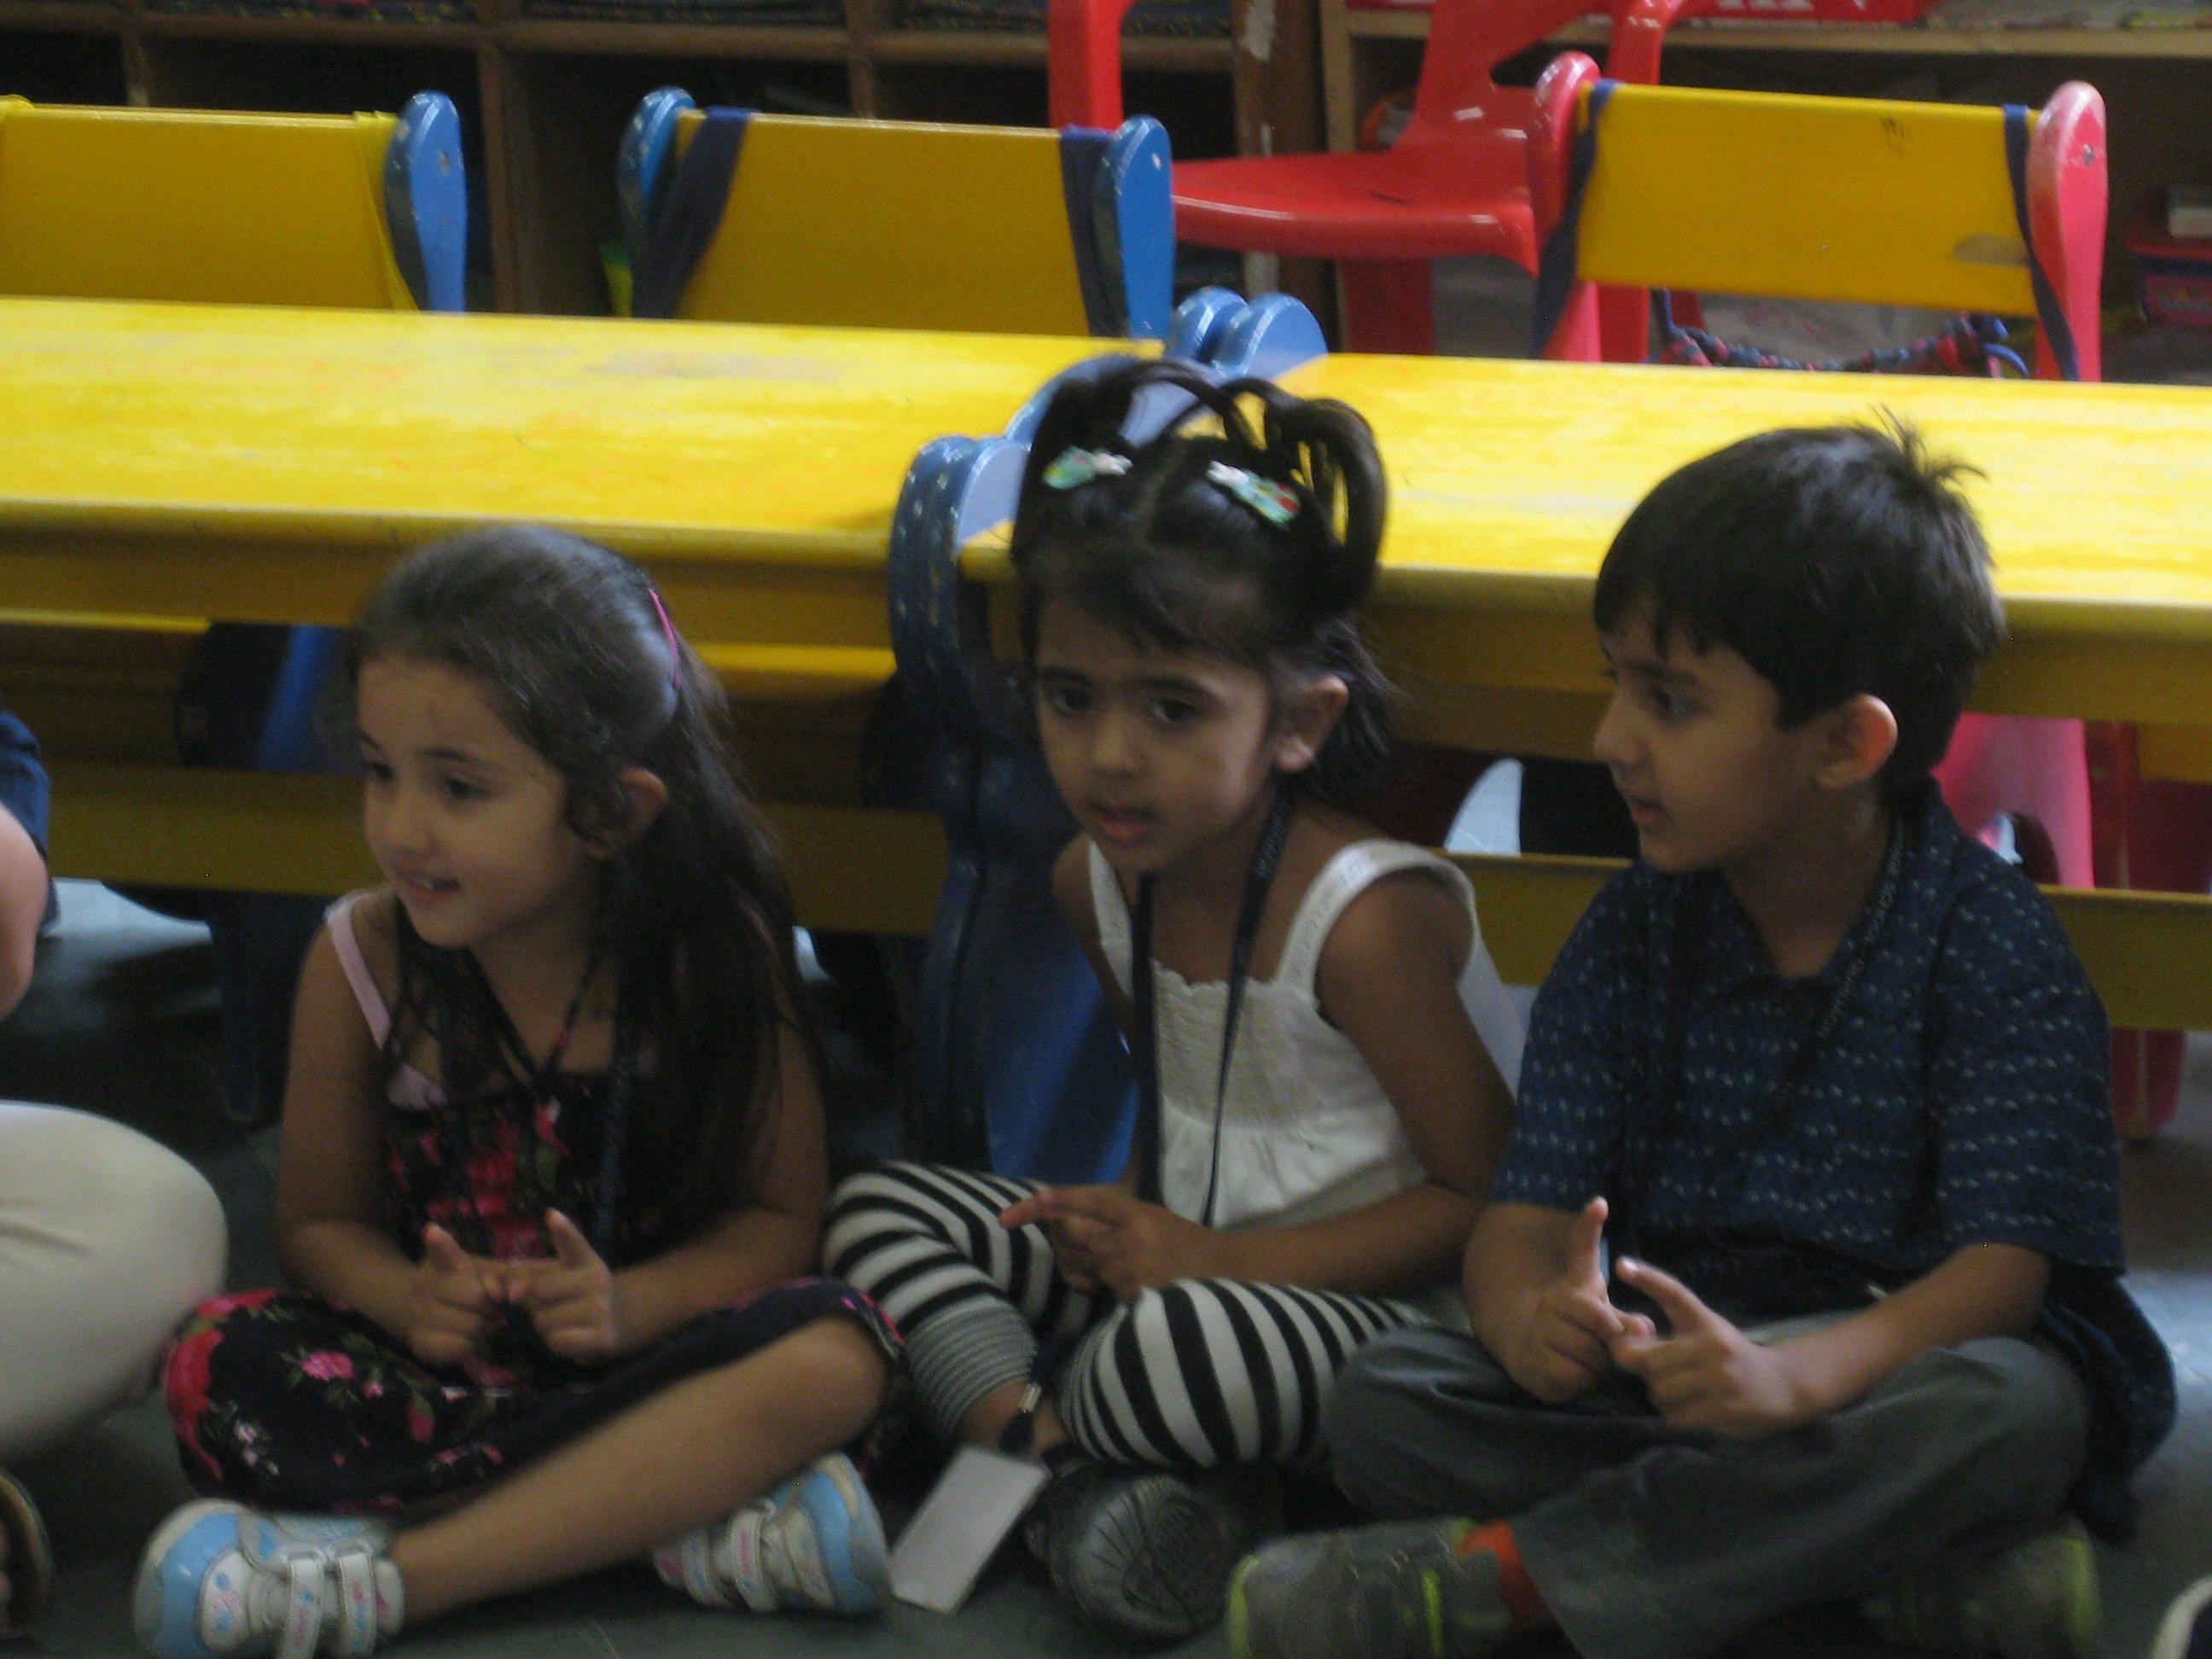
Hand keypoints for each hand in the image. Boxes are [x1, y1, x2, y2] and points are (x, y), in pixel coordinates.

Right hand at [408, 1223, 500, 1365]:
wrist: (421, 1311)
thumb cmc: (464, 1286)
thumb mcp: (489, 1272)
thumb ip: (512, 1276)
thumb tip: (515, 1295)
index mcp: (443, 1261)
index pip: (441, 1250)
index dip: (440, 1242)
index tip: (433, 1230)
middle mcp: (425, 1284)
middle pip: (477, 1298)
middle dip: (492, 1305)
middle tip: (489, 1306)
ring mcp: (419, 1314)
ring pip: (472, 1327)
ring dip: (484, 1327)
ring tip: (477, 1320)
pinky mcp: (420, 1343)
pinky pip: (461, 1348)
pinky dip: (471, 1345)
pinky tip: (464, 1336)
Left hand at [512, 1210, 628, 1364]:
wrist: (616, 1321)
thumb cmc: (574, 1295)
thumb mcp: (555, 1276)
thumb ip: (524, 1275)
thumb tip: (509, 1291)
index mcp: (584, 1260)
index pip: (573, 1243)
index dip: (563, 1230)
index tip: (552, 1216)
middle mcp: (596, 1279)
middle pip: (539, 1291)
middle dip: (533, 1303)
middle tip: (551, 1305)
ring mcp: (601, 1308)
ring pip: (543, 1320)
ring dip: (544, 1326)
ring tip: (563, 1322)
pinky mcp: (601, 1336)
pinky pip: (556, 1341)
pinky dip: (555, 1343)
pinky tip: (570, 1337)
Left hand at [1001, 1185, 1223, 1302]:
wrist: (1226, 1274)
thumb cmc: (1186, 1245)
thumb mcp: (1154, 1219)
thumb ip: (1116, 1219)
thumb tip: (1068, 1222)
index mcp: (1139, 1213)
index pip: (1093, 1200)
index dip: (1060, 1199)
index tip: (1033, 1197)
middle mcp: (1132, 1237)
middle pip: (1076, 1236)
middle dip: (1066, 1238)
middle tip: (1079, 1241)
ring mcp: (1132, 1268)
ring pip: (1088, 1267)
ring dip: (1094, 1268)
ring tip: (1132, 1266)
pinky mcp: (1134, 1296)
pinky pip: (1104, 1291)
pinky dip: (1111, 1290)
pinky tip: (1139, 1286)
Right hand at [1506, 1198, 1629, 1402]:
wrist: (1530, 1351)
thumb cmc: (1578, 1332)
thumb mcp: (1603, 1320)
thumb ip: (1626, 1321)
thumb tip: (1645, 1326)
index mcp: (1574, 1286)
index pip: (1581, 1251)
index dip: (1589, 1226)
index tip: (1601, 1203)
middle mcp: (1552, 1302)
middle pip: (1599, 1321)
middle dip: (1611, 1341)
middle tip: (1606, 1347)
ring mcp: (1538, 1330)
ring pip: (1587, 1351)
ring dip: (1598, 1364)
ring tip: (1591, 1361)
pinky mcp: (1531, 1360)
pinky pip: (1572, 1374)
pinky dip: (1582, 1380)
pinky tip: (1576, 1374)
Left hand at [1610, 1257, 1821, 1437]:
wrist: (1781, 1385)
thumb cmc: (1728, 1357)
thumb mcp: (1702, 1333)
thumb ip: (1661, 1338)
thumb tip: (1624, 1340)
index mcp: (1705, 1320)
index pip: (1675, 1293)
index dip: (1648, 1278)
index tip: (1621, 1265)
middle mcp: (1714, 1343)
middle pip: (1649, 1361)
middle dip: (1647, 1373)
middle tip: (1663, 1375)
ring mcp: (1722, 1376)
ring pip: (1660, 1391)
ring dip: (1661, 1398)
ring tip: (1681, 1393)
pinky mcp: (1726, 1407)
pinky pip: (1676, 1416)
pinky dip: (1677, 1416)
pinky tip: (1694, 1410)